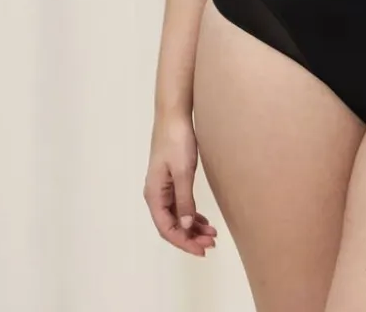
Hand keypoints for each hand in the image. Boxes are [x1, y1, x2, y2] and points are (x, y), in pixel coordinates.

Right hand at [143, 112, 218, 256]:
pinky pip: (179, 204)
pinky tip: (203, 219)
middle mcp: (155, 194)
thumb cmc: (177, 140)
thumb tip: (187, 226)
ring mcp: (163, 187)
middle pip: (171, 225)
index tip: (201, 250)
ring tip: (211, 234)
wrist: (174, 115)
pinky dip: (191, 214)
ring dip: (192, 227)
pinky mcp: (171, 180)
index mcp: (154, 194)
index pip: (167, 228)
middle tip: (211, 244)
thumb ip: (185, 199)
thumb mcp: (184, 171)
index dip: (184, 242)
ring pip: (176, 216)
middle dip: (190, 237)